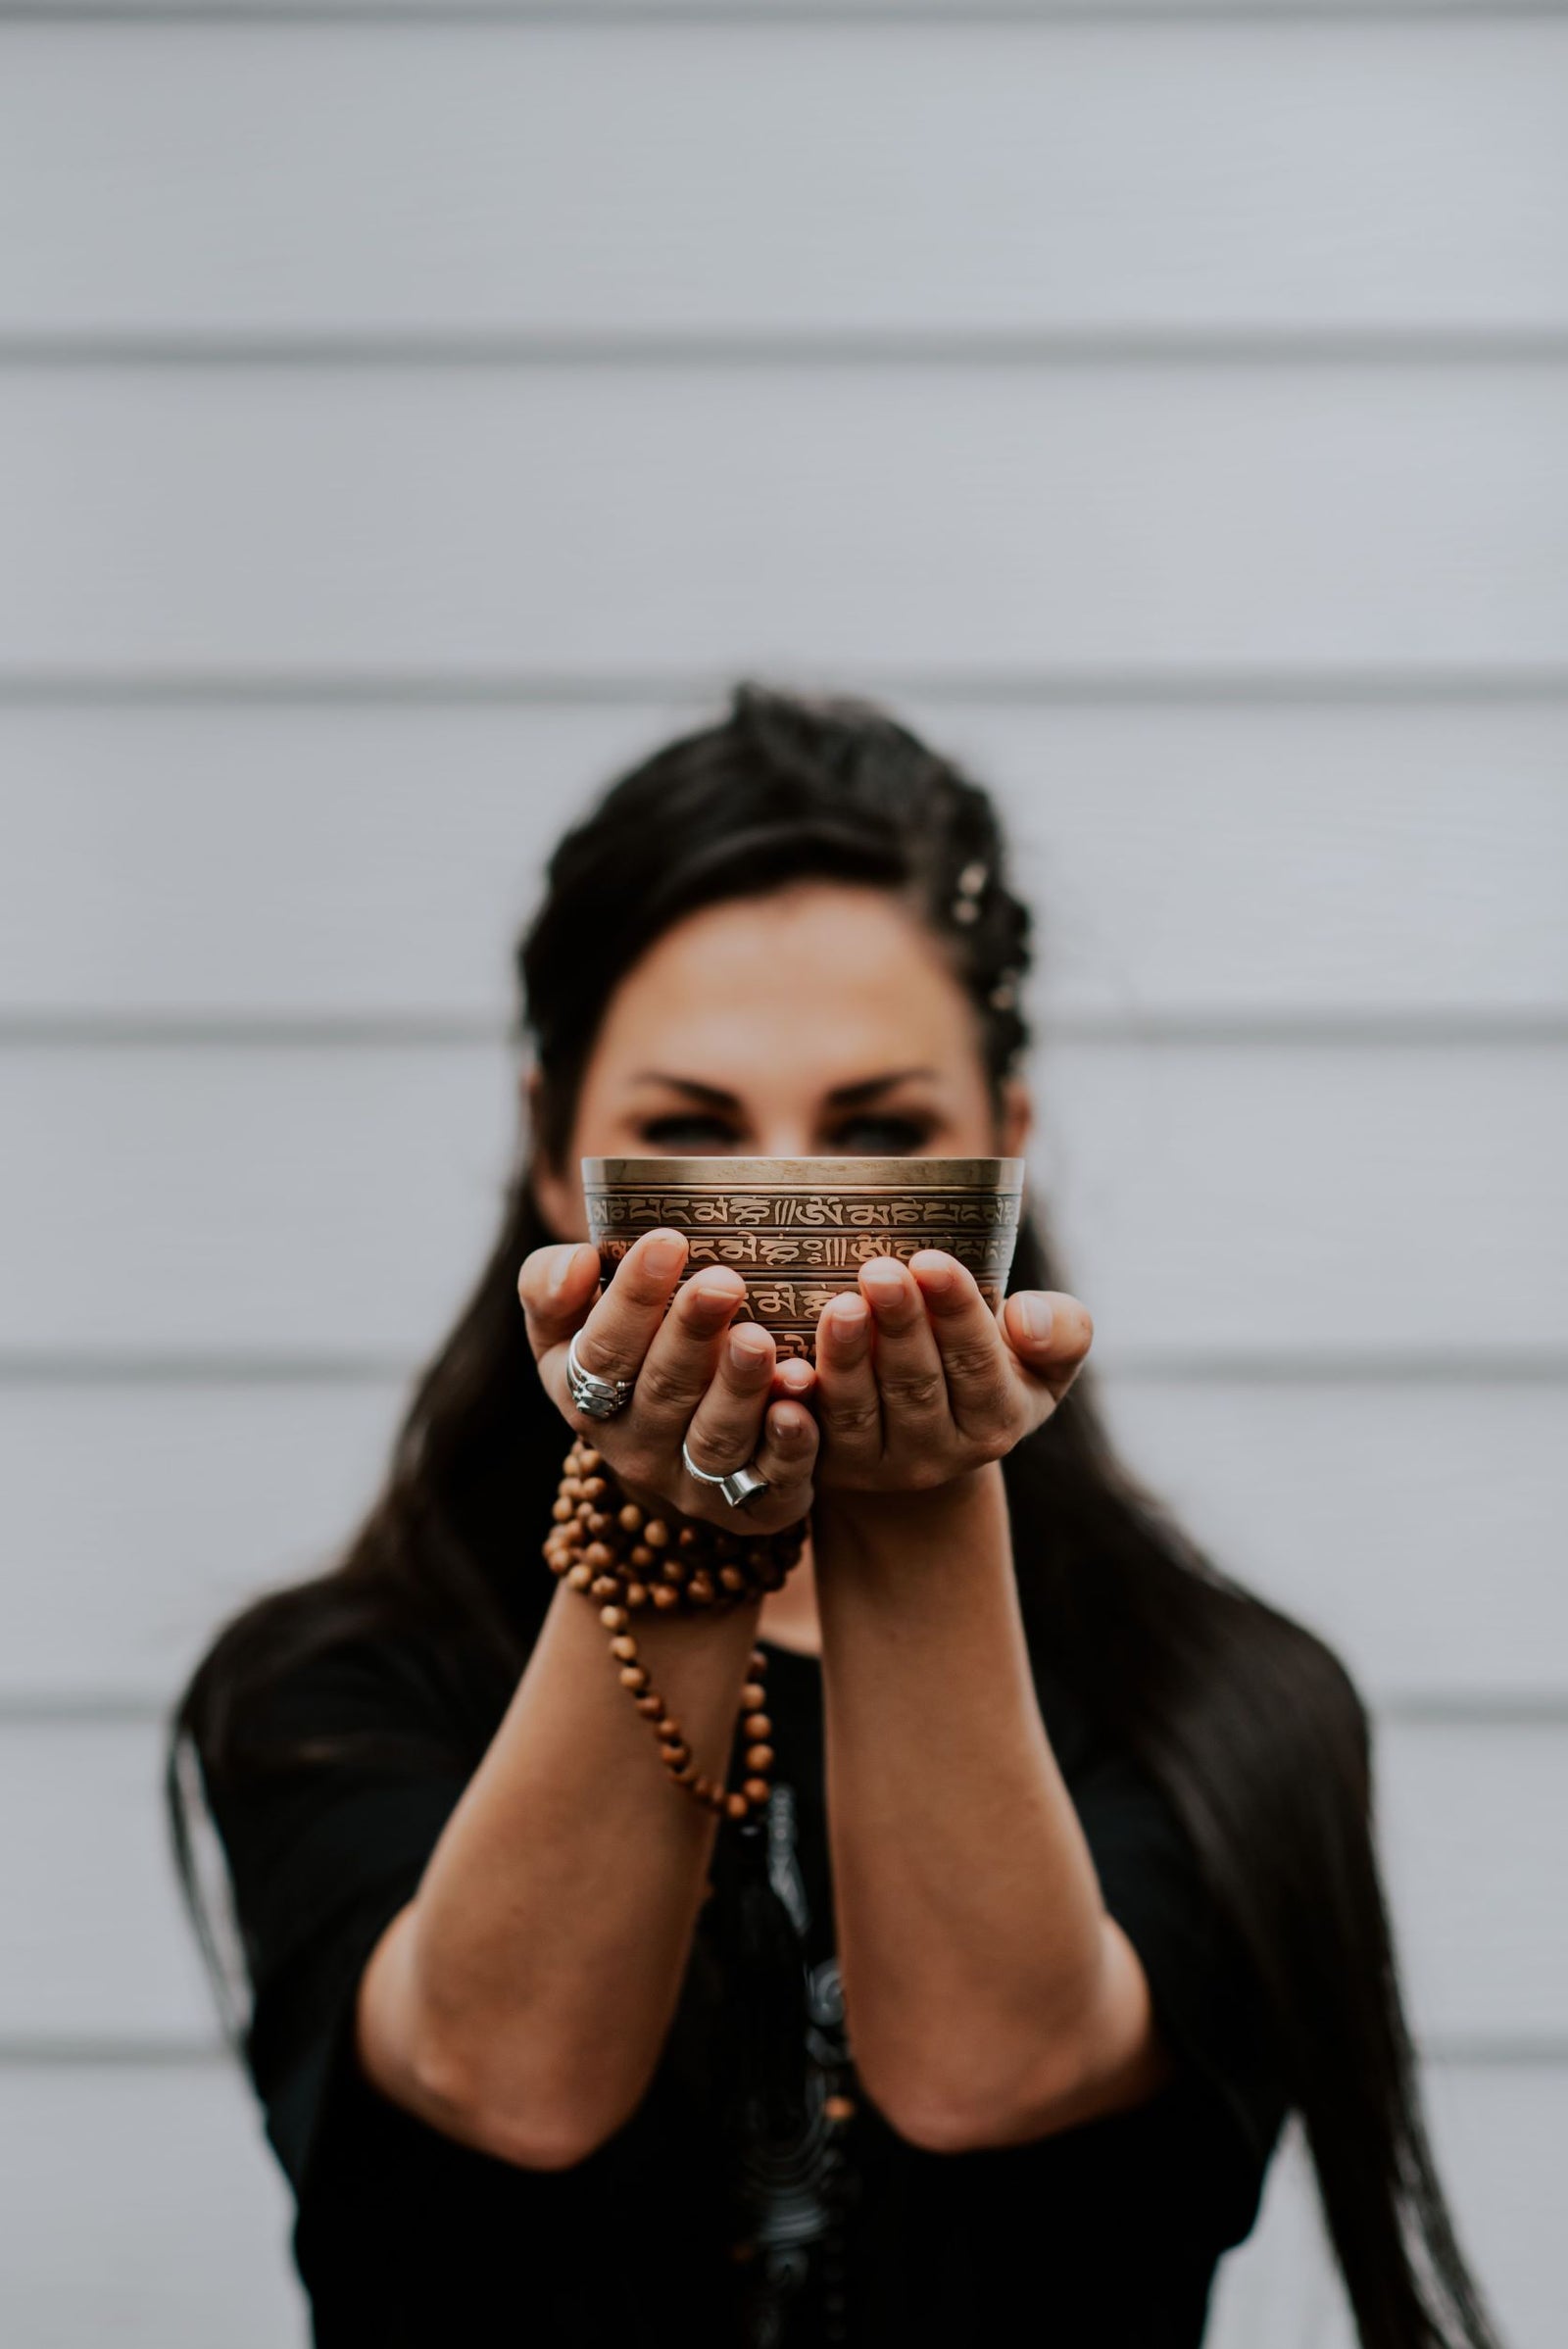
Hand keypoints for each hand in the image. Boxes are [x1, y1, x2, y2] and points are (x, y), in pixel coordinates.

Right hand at [517, 1226, 819, 1534]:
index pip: (601, 1351)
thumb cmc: (630, 1351)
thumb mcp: (571, 1323)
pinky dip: (787, 1448)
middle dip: (691, 1334)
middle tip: (724, 1282)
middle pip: (663, 1390)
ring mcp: (693, 1481)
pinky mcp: (754, 1504)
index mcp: (583, 1394)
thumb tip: (578, 1260)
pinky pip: (771, 1483)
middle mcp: (633, 1446)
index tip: (667, 1241)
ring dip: (738, 1390)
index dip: (632, 1299)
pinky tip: (799, 1410)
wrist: (676, 1447)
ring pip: (715, 1438)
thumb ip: (551, 1284)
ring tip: (758, 1340)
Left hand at [809, 1250, 1091, 1493]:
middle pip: (917, 1384)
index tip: (932, 1261)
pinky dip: (797, 1403)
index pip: (979, 1362)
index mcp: (997, 1420)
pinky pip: (808, 1436)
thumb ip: (1062, 1332)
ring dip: (847, 1358)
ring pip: (859, 1410)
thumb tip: (1027, 1316)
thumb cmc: (986, 1368)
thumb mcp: (1041, 1359)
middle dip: (899, 1325)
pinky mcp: (827, 1468)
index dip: (956, 1312)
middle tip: (880, 1270)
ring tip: (839, 1305)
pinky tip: (784, 1366)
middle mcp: (941, 1453)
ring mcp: (880, 1466)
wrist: (923, 1436)